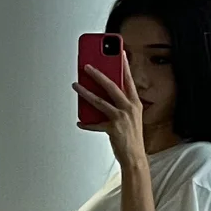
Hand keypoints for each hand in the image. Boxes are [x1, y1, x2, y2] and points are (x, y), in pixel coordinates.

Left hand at [74, 53, 145, 170]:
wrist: (135, 157)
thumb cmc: (132, 136)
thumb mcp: (131, 116)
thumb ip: (120, 103)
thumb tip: (103, 93)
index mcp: (135, 103)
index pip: (129, 80)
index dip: (124, 65)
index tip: (120, 53)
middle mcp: (129, 108)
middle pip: (111, 86)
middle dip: (98, 74)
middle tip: (87, 66)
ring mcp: (121, 118)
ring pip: (99, 101)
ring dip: (85, 92)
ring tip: (76, 85)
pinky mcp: (112, 128)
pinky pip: (95, 123)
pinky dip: (86, 123)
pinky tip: (80, 121)